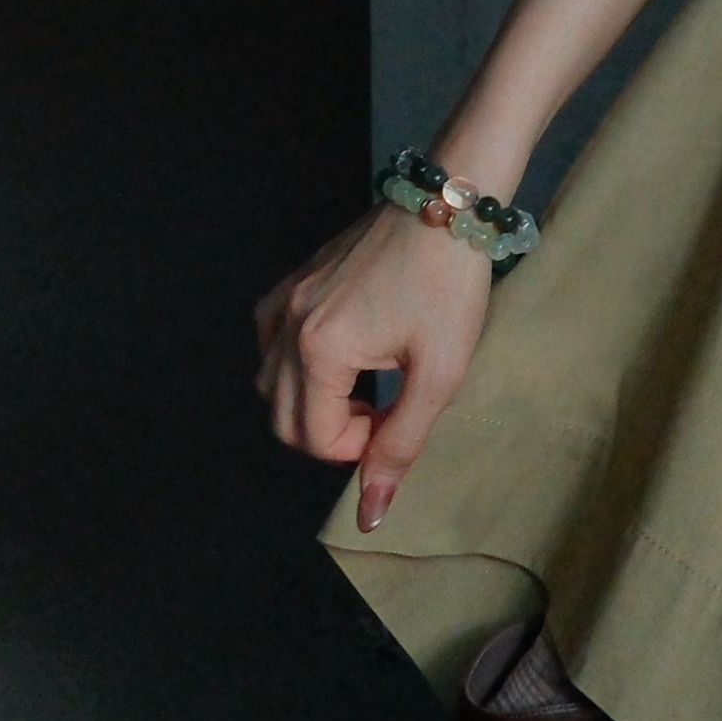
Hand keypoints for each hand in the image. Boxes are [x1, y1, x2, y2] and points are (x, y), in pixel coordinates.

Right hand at [254, 202, 498, 534]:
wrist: (447, 206)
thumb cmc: (450, 288)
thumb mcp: (439, 372)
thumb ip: (400, 445)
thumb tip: (370, 514)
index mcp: (319, 351)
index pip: (314, 440)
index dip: (359, 447)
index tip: (399, 420)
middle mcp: (285, 327)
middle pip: (284, 420)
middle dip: (333, 432)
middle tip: (385, 410)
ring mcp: (283, 302)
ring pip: (272, 385)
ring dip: (314, 402)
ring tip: (369, 383)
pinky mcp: (292, 283)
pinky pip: (270, 344)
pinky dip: (297, 366)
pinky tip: (341, 355)